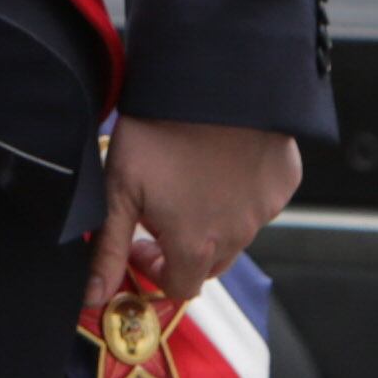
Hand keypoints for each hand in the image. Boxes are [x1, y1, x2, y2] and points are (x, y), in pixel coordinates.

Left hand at [84, 116, 301, 312]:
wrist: (209, 81)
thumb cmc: (159, 131)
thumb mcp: (119, 187)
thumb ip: (109, 247)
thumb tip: (92, 296)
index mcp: (197, 243)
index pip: (181, 286)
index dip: (156, 269)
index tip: (142, 241)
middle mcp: (238, 234)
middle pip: (211, 263)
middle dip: (184, 247)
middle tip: (162, 208)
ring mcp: (266, 208)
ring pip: (238, 230)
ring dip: (214, 217)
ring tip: (190, 174)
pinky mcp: (285, 180)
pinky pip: (262, 199)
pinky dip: (243, 190)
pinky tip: (222, 158)